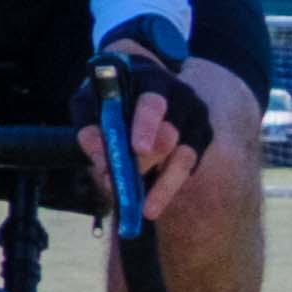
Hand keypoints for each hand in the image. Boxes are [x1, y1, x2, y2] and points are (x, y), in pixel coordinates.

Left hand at [90, 28, 212, 216]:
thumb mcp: (92, 101)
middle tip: (123, 185)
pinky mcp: (201, 140)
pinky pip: (189, 168)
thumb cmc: (112, 94)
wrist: (142, 84)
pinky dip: (169, 186)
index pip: (152, 104)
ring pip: (185, 158)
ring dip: (163, 186)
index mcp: (151, 81)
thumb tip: (100, 159)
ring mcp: (195, 119)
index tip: (137, 149)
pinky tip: (153, 202)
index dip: (146, 126)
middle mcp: (180, 97)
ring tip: (145, 209)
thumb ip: (90, 124)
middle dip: (146, 163)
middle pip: (169, 135)